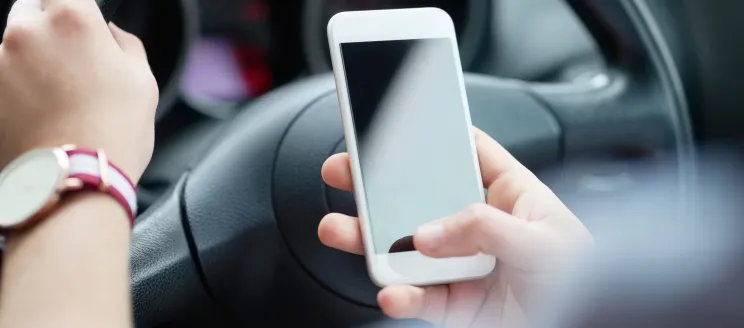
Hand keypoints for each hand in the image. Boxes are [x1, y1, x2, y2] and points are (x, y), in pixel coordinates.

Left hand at [0, 0, 157, 182]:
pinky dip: (18, 82)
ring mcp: (0, 61)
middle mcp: (27, 31)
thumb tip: (112, 35)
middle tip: (75, 55)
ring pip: (14, 40)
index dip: (80, 8)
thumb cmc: (114, 131)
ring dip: (33, 53)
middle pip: (33, 6)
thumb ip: (126, 45)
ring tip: (58, 88)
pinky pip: (4, 73)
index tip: (88, 24)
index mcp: (71, 18)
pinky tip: (42, 106)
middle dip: (51, 23)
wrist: (75, 180)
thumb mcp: (143, 80)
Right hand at [319, 128, 591, 326]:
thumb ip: (487, 230)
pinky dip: (399, 295)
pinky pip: (418, 297)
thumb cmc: (586, 285)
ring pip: (408, 248)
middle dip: (381, 186)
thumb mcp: (547, 243)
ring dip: (372, 240)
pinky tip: (391, 291)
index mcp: (511, 197)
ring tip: (342, 230)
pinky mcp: (456, 305)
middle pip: (422, 198)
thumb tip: (430, 233)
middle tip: (347, 172)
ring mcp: (465, 267)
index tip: (397, 123)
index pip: (469, 154)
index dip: (434, 137)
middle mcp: (482, 228)